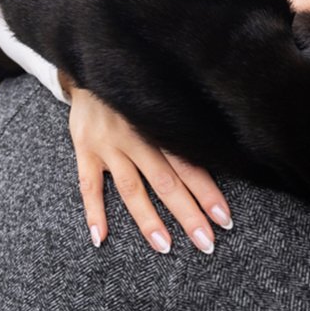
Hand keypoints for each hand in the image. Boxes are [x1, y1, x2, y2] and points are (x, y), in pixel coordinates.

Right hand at [69, 86, 231, 254]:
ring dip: (148, 221)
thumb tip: (220, 156)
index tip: (225, 219)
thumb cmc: (139, 89)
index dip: (209, 194)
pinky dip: (94, 212)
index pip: (191, 167)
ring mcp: (109, 146)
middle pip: (167, 183)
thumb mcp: (164, 101)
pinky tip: (101, 238)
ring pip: (132, 190)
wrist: (93, 64)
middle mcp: (138, 138)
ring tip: (165, 247)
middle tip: (206, 243)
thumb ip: (182, 129)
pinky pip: (88, 185)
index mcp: (162, 128)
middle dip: (188, 215)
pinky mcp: (84, 149)